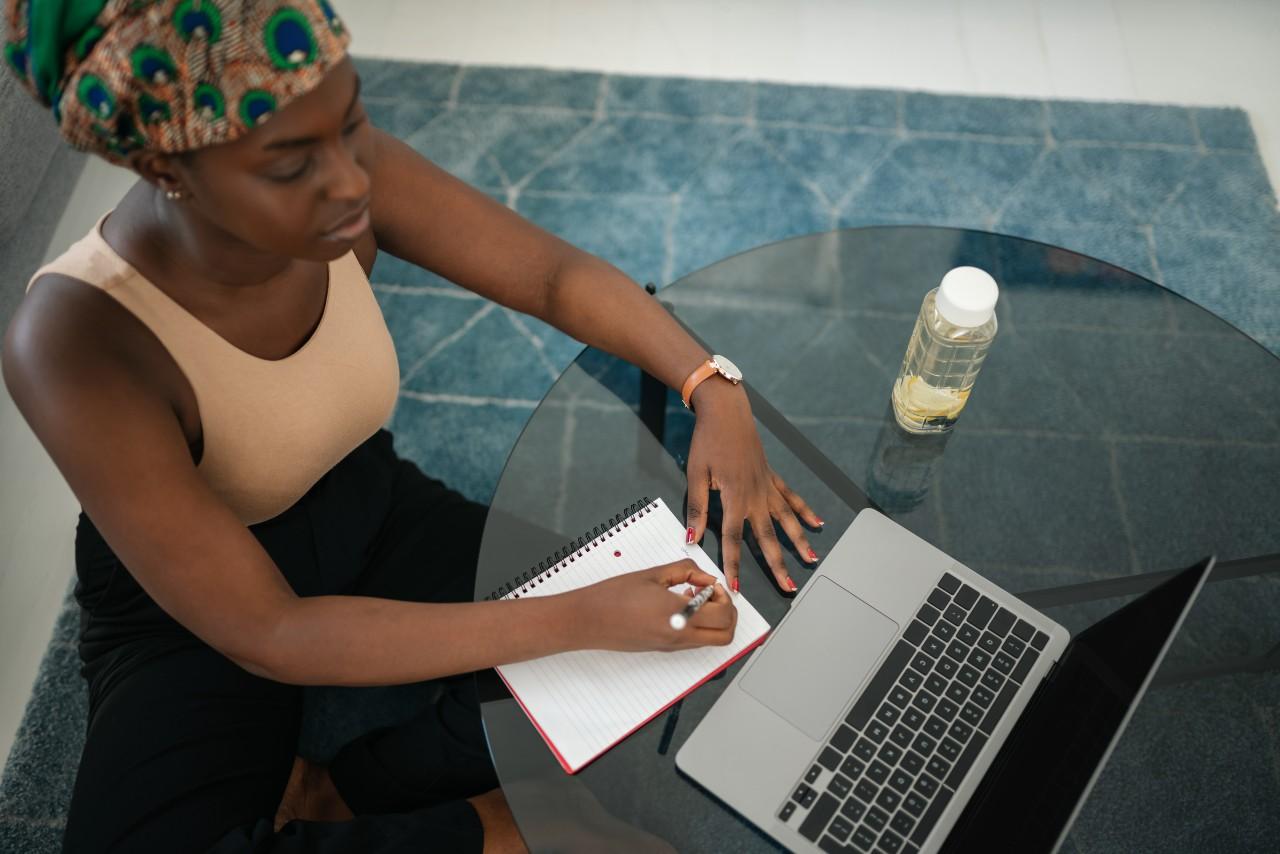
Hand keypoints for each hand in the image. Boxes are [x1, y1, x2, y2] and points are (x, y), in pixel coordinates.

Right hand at [572, 559, 736, 651]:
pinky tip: (680, 606)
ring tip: (694, 598)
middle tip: (713, 594)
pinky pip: (694, 641)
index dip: (724, 596)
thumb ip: (686, 572)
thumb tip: (707, 578)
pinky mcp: (663, 649)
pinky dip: (698, 626)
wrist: (588, 620)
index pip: (722, 614)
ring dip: (714, 621)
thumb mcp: (653, 574)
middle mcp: (679, 636)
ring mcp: (672, 646)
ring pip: (711, 641)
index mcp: (679, 615)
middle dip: (728, 613)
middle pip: (725, 636)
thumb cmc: (614, 596)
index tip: (711, 583)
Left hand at [684, 380, 822, 593]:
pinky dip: (804, 511)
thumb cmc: (708, 441)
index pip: (733, 539)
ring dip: (799, 541)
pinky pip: (791, 498)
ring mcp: (767, 486)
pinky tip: (817, 523)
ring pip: (787, 520)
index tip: (736, 585)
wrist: (726, 412)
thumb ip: (697, 508)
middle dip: (778, 564)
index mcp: (734, 497)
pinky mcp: (771, 476)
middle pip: (768, 537)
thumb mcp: (696, 475)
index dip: (734, 564)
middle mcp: (755, 496)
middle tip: (788, 586)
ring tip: (811, 560)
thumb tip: (692, 537)